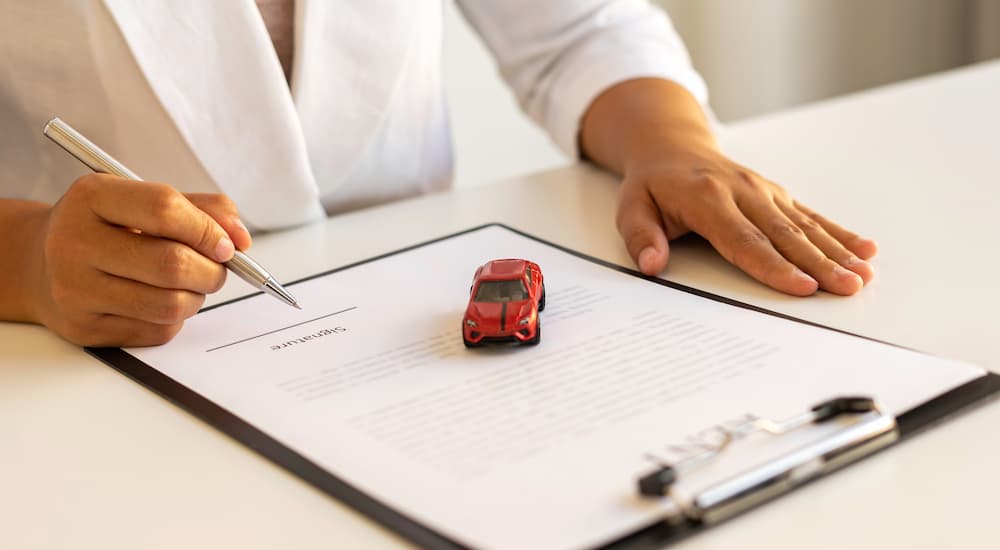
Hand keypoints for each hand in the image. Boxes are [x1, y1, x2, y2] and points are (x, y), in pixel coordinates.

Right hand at [21, 174, 250, 345]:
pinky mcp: (84, 328)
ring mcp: (75, 289)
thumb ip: (201, 209)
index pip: (164, 209)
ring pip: (170, 304)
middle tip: (218, 268)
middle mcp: (74, 242)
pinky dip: (175, 317)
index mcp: (92, 197)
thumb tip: (241, 239)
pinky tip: (159, 300)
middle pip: (172, 263)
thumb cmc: (107, 228)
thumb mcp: (143, 201)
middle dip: (213, 270)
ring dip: (197, 296)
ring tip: (190, 284)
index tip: (228, 244)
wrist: (40, 263)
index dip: (208, 229)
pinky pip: (157, 330)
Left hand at [580, 78, 876, 295]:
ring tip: (863, 276)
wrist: (670, 146)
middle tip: (848, 288)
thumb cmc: (651, 185)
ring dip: (837, 252)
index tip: (802, 287)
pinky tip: (866, 249)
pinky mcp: (777, 194)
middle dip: (819, 264)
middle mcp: (743, 191)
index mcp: (707, 198)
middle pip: (784, 235)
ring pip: (805, 226)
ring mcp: (764, 191)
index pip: (744, 240)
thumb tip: (651, 264)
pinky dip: (840, 232)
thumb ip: (640, 236)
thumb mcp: (630, 207)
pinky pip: (811, 215)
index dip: (774, 266)